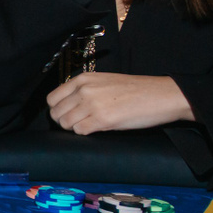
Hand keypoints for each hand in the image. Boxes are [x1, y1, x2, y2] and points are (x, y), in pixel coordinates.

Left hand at [47, 72, 193, 133]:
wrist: (160, 95)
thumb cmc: (135, 90)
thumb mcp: (104, 82)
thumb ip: (84, 90)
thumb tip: (68, 106)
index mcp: (83, 79)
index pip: (52, 98)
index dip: (57, 110)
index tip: (67, 115)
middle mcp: (84, 90)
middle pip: (56, 113)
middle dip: (64, 121)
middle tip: (78, 124)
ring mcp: (92, 104)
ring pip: (66, 123)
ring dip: (74, 128)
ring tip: (89, 126)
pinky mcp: (103, 119)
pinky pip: (80, 131)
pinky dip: (85, 133)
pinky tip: (97, 129)